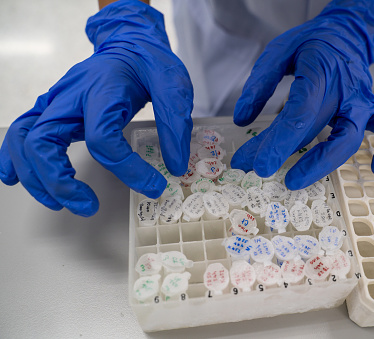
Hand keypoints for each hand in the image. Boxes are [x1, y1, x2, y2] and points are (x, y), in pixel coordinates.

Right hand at [0, 0, 192, 215]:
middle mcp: (70, 97)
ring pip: (25, 141)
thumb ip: (175, 125)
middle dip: (60, 182)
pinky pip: (21, 132)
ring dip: (36, 177)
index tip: (153, 185)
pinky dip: (14, 157)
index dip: (127, 169)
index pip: (102, 138)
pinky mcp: (51, 109)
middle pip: (44, 142)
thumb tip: (175, 167)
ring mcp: (56, 102)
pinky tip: (16, 178)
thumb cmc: (148, 64)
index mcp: (102, 90)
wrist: (128, 44)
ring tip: (59, 202)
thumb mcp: (173, 87)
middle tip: (88, 206)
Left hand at [231, 0, 373, 189]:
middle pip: (316, 130)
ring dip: (323, 163)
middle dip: (287, 153)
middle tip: (260, 171)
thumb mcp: (279, 51)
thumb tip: (242, 119)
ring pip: (349, 138)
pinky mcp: (372, 108)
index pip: (299, 114)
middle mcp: (344, 90)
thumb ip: (260, 83)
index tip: (258, 163)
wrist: (346, 33)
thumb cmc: (310, 44)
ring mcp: (361, 101)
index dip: (278, 142)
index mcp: (320, 72)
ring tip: (295, 181)